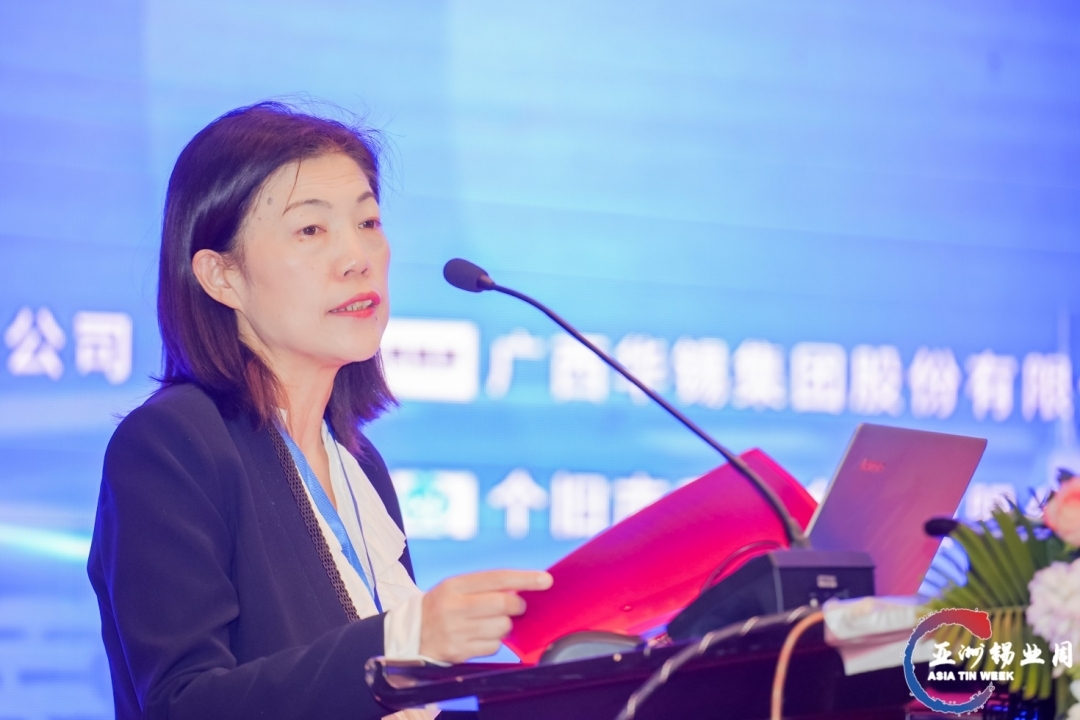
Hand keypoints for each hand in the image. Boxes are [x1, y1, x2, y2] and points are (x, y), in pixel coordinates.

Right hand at [419, 569, 552, 662]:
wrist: (409, 635)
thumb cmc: (440, 607)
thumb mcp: (455, 589)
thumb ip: (485, 587)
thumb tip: (520, 590)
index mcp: (455, 585)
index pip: (498, 578)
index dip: (525, 579)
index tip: (546, 580)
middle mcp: (454, 607)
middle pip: (504, 604)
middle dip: (517, 607)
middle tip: (515, 607)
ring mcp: (456, 631)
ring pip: (502, 627)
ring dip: (504, 626)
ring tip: (488, 623)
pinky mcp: (459, 652)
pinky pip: (493, 647)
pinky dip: (493, 642)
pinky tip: (479, 637)